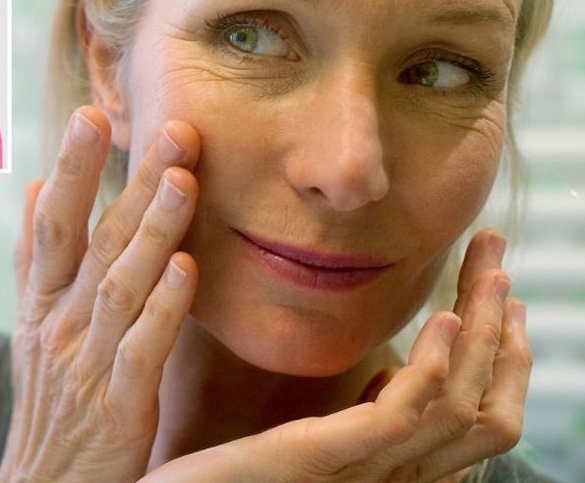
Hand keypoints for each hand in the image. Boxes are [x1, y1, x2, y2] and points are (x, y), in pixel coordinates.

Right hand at [0, 106, 201, 482]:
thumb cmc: (48, 402)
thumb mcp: (29, 326)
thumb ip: (32, 259)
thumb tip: (29, 187)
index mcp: (39, 302)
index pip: (51, 223)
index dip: (69, 169)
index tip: (92, 113)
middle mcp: (57, 324)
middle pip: (91, 241)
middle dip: (127, 181)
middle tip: (172, 127)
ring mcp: (85, 363)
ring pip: (118, 284)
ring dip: (151, 231)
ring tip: (183, 179)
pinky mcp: (117, 405)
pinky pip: (140, 349)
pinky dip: (161, 308)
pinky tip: (186, 270)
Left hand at [143, 230, 529, 482]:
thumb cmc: (224, 480)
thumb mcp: (309, 444)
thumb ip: (352, 419)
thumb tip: (389, 370)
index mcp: (383, 472)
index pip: (475, 422)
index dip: (502, 361)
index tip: (499, 297)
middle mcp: (385, 481)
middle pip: (481, 412)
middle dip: (502, 335)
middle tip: (499, 264)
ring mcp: (358, 476)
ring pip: (457, 408)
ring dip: (482, 336)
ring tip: (490, 276)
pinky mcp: (315, 459)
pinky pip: (397, 416)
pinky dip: (430, 367)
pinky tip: (442, 321)